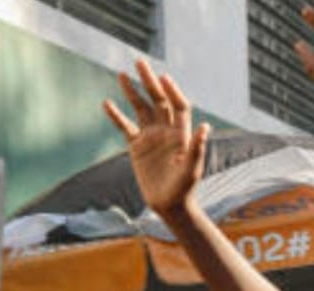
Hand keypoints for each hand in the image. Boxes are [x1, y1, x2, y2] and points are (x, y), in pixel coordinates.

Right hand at [103, 60, 207, 216]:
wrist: (170, 205)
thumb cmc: (184, 189)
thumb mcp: (192, 169)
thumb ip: (197, 148)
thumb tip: (206, 126)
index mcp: (181, 134)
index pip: (178, 106)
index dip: (172, 91)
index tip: (163, 78)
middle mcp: (166, 131)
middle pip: (158, 100)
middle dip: (149, 81)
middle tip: (139, 62)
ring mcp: (150, 137)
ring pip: (140, 108)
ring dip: (132, 92)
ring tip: (123, 75)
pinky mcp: (137, 147)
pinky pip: (125, 126)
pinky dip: (116, 116)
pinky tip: (107, 103)